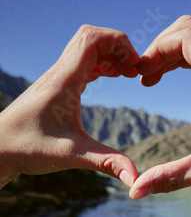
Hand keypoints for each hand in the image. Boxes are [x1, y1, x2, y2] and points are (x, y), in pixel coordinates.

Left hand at [0, 25, 139, 188]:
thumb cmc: (28, 148)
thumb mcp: (72, 156)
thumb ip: (106, 163)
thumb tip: (136, 179)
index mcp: (65, 80)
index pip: (92, 38)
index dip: (119, 43)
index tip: (135, 67)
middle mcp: (59, 73)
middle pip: (91, 37)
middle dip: (118, 46)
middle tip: (134, 70)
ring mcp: (56, 78)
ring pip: (86, 48)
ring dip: (110, 54)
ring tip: (127, 74)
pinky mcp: (56, 86)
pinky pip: (81, 62)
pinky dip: (100, 63)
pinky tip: (110, 77)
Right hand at [129, 15, 190, 199]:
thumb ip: (171, 177)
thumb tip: (136, 191)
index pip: (185, 39)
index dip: (155, 51)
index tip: (140, 74)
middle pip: (188, 29)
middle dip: (160, 48)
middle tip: (144, 75)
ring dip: (172, 49)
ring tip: (154, 76)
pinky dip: (187, 54)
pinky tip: (173, 74)